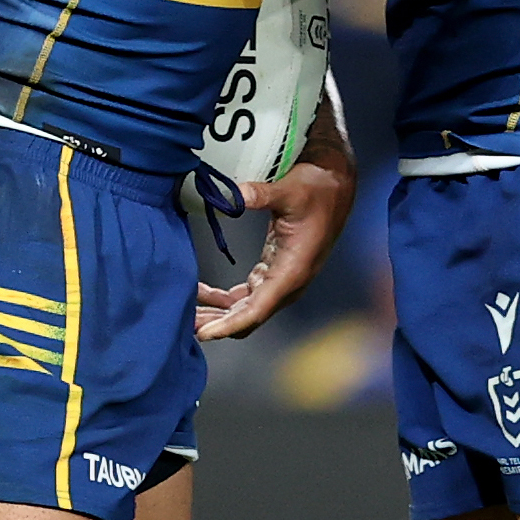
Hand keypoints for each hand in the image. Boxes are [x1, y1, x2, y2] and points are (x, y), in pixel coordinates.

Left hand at [195, 139, 356, 341]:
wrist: (336, 186)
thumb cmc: (317, 189)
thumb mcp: (290, 189)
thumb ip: (262, 194)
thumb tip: (236, 195)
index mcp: (292, 271)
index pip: (256, 311)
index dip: (228, 325)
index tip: (204, 333)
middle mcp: (287, 283)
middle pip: (247, 317)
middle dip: (216, 323)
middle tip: (183, 322)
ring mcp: (281, 279)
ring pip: (246, 310)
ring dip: (218, 313)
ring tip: (187, 311)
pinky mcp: (275, 271)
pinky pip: (247, 296)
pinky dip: (224, 300)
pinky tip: (203, 292)